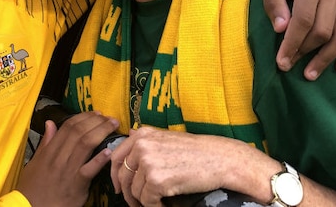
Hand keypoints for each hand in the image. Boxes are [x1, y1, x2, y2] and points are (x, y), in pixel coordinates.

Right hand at [17, 112, 118, 205]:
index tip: (95, 113)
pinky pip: (89, 169)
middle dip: (96, 121)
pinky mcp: (77, 185)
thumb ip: (45, 143)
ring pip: (85, 144)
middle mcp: (58, 157)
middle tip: (108, 117)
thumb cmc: (33, 187)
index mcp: (49, 151)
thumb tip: (51, 123)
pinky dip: (99, 159)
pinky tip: (109, 151)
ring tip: (113, 126)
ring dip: (101, 132)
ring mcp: (68, 170)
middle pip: (79, 132)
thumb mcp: (34, 162)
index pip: (67, 127)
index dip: (83, 117)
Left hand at [109, 128, 276, 206]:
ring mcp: (148, 163)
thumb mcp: (166, 138)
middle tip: (135, 202)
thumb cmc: (196, 151)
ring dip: (143, 202)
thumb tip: (129, 138)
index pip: (116, 157)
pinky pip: (147, 201)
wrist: (220, 159)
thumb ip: (146, 141)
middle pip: (122, 176)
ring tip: (157, 202)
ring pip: (134, 191)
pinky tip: (166, 205)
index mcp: (142, 135)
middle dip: (127, 193)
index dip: (115, 175)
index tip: (118, 187)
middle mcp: (142, 146)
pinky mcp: (157, 181)